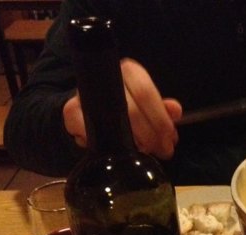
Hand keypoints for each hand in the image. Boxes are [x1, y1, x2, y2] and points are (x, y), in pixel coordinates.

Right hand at [63, 58, 181, 159]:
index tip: (170, 137)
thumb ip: (162, 108)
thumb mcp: (149, 106)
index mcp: (128, 71)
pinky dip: (104, 144)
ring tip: (144, 152)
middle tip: (164, 150)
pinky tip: (116, 150)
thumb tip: (175, 111)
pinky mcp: (70, 111)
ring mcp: (85, 94)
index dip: (160, 118)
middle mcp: (106, 78)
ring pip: (111, 121)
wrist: (91, 110)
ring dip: (131, 142)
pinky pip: (88, 131)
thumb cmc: (127, 106)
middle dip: (151, 135)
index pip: (145, 92)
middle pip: (131, 110)